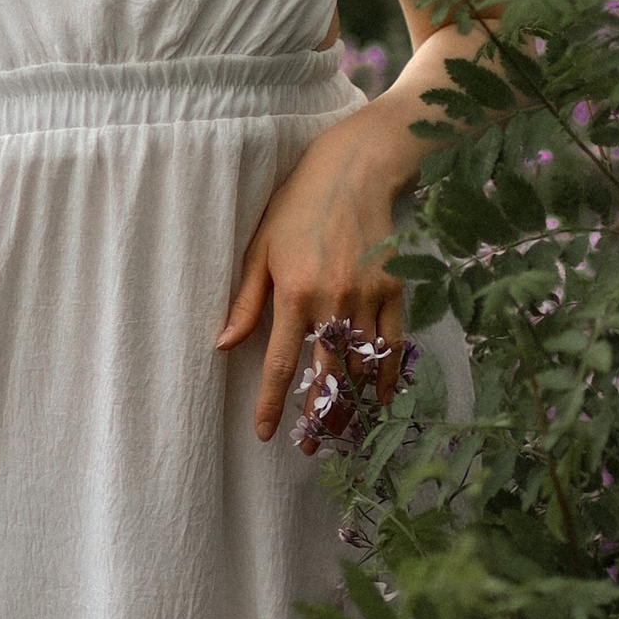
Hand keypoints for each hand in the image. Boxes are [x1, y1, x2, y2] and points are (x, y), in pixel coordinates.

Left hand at [216, 112, 405, 446]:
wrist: (354, 171)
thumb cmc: (297, 207)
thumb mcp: (260, 248)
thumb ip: (246, 301)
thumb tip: (223, 344)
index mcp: (294, 291)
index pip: (279, 362)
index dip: (271, 403)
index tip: (264, 433)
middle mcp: (333, 300)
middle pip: (326, 376)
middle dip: (318, 417)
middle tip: (310, 446)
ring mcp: (369, 298)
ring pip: (362, 367)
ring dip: (352, 405)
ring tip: (343, 430)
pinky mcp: (395, 291)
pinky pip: (393, 346)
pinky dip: (388, 376)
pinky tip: (379, 398)